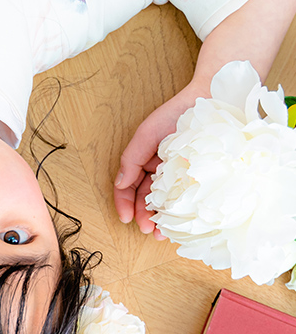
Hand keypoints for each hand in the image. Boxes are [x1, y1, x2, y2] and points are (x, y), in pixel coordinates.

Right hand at [113, 84, 203, 236]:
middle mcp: (163, 171)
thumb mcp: (147, 134)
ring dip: (163, 219)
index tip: (126, 219)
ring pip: (168, 202)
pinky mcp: (201, 178)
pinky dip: (184, 211)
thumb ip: (131, 158)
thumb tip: (120, 183)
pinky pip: (190, 197)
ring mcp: (182, 175)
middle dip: (144, 216)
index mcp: (146, 161)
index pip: (129, 186)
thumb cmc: (177, 114)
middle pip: (148, 198)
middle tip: (147, 230)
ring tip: (163, 232)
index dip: (124, 203)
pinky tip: (183, 221)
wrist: (213, 100)